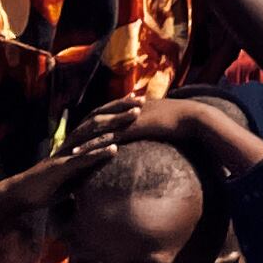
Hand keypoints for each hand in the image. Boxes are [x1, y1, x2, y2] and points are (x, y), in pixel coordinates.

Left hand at [72, 93, 262, 169]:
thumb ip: (160, 121)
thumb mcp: (168, 118)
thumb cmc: (186, 121)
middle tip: (68, 141)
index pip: (109, 112)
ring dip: (82, 139)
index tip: (83, 132)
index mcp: (136, 106)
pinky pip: (106, 138)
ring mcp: (128, 118)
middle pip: (98, 117)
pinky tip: (81, 155)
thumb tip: (161, 127)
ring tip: (67, 150)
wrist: (195, 118)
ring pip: (98, 128)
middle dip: (82, 130)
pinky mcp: (130, 129)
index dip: (95, 121)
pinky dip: (91, 145)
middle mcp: (128, 110)